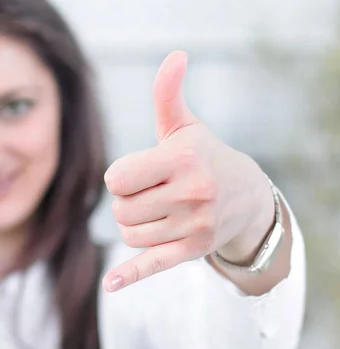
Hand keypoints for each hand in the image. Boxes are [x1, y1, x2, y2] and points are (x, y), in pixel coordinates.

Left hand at [102, 51, 274, 292]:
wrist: (246, 197)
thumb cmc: (204, 156)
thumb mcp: (185, 127)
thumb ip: (169, 95)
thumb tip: (174, 56)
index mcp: (181, 160)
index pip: (116, 178)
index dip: (120, 176)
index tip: (138, 173)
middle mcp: (190, 194)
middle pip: (120, 209)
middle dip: (126, 202)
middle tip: (150, 193)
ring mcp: (192, 226)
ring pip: (129, 234)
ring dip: (133, 224)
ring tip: (157, 211)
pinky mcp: (191, 251)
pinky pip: (152, 265)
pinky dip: (130, 276)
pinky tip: (109, 285)